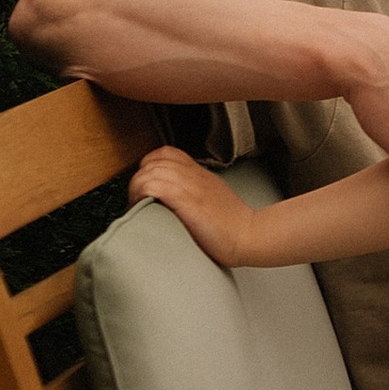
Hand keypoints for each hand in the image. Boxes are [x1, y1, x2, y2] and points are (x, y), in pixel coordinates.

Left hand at [129, 147, 251, 265]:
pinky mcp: (186, 200)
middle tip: (138, 199)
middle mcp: (194, 175)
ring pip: (150, 170)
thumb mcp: (215, 200)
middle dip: (139, 178)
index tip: (147, 185)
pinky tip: (143, 207)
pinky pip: (154, 184)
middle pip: (155, 160)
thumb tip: (174, 203)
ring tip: (137, 205)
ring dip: (137, 186)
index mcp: (200, 174)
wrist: (251, 236)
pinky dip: (142, 193)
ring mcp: (190, 185)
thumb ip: (196, 194)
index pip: (168, 153)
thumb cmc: (234, 226)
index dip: (150, 165)